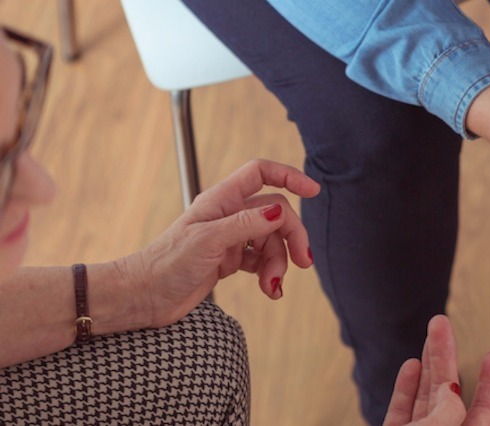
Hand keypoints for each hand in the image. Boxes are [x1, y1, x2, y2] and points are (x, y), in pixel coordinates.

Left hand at [125, 159, 320, 327]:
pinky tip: (268, 290)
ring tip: (272, 286)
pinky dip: (269, 275)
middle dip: (292, 238)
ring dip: (279, 263)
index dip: (289, 176)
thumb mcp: (209, 241)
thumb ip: (246, 224)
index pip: (260, 173)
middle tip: (303, 263)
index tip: (313, 191)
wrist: (143, 297)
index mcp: (221, 200)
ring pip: (271, 241)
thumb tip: (279, 209)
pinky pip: (262, 261)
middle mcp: (228, 215)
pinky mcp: (229, 260)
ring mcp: (230, 237)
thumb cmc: (166, 264)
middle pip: (276, 214)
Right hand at [384, 315, 489, 425]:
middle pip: (449, 393)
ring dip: (428, 364)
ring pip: (425, 397)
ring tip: (431, 335)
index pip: (486, 410)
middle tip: (442, 325)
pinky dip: (405, 387)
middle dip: (446, 357)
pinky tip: (411, 365)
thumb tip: (452, 389)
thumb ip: (448, 411)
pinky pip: (401, 409)